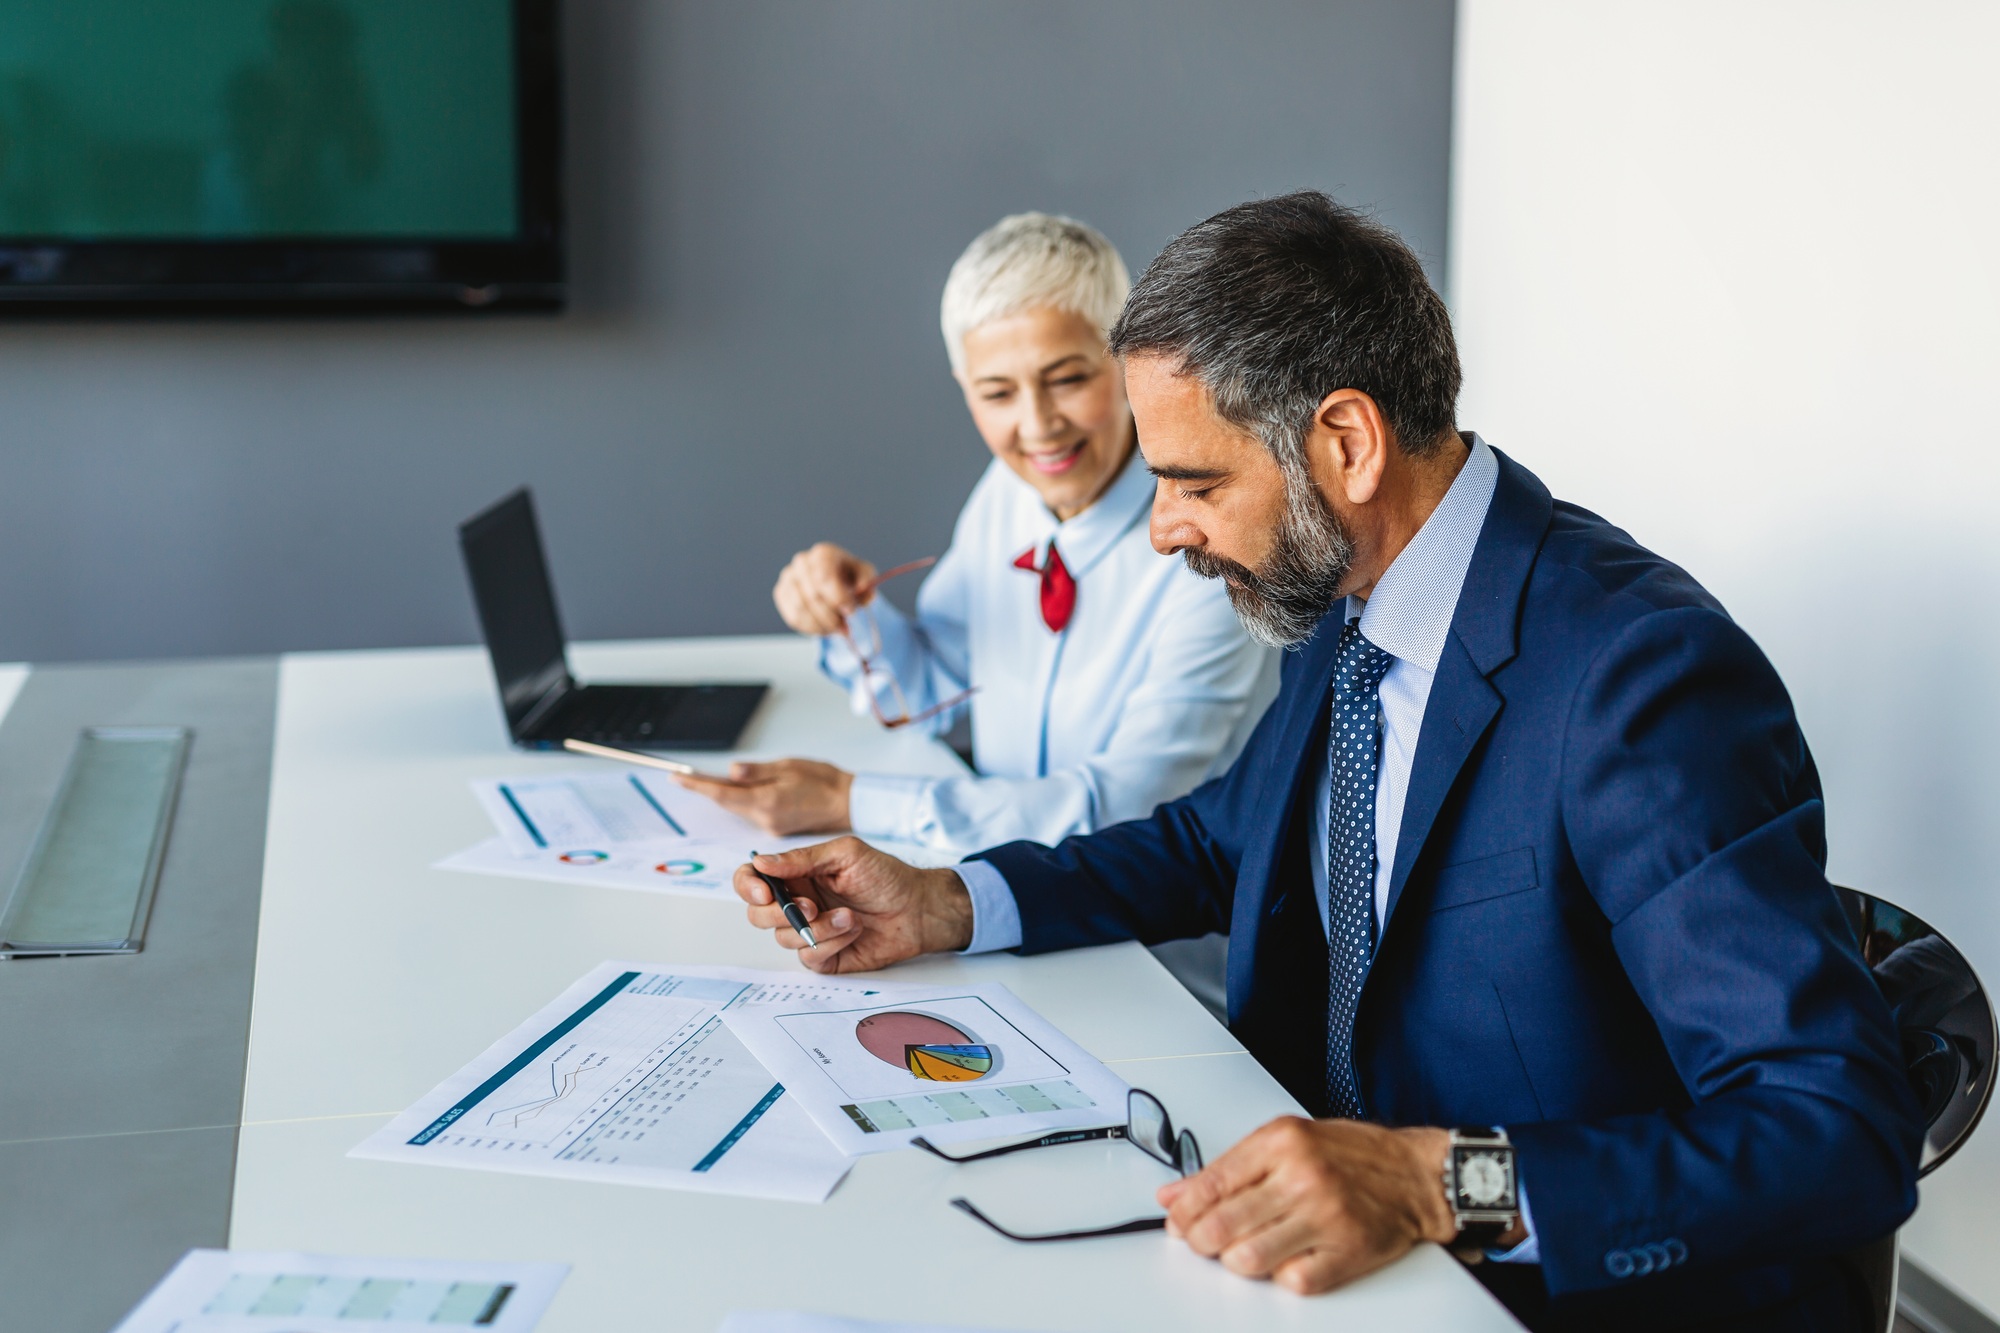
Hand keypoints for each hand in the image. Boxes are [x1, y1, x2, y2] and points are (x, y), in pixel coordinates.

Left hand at [674, 759, 852, 835]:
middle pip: (727, 802)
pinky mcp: (776, 829)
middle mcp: (765, 818)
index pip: (722, 793)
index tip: (678, 778)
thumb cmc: (824, 781)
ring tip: (710, 780)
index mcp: (767, 801)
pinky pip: (750, 812)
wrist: (848, 803)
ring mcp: (770, 827)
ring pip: (738, 808)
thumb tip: (732, 772)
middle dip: (707, 789)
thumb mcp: (789, 766)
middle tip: (687, 777)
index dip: (698, 786)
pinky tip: (740, 790)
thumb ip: (758, 772)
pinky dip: (741, 801)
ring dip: (724, 795)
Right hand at [734, 838, 972, 972]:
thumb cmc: (886, 876)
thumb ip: (802, 858)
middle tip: (811, 905)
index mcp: (796, 874)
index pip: (752, 879)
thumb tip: (762, 862)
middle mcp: (797, 902)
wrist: (919, 909)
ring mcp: (809, 931)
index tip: (765, 892)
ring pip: (783, 938)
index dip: (748, 886)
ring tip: (849, 916)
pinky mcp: (824, 955)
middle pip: (757, 914)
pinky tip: (852, 931)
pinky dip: (830, 944)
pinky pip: (808, 957)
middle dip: (780, 913)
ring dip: (817, 928)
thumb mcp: (845, 854)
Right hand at [773, 542, 877, 636]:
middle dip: (831, 616)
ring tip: (836, 629)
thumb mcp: (865, 575)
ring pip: (801, 609)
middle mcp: (802, 561)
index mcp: (823, 554)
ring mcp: (788, 577)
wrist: (833, 581)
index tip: (850, 611)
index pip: (824, 577)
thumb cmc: (850, 577)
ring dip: (821, 624)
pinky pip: (793, 617)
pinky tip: (824, 628)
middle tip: (845, 628)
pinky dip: (811, 628)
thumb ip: (867, 581)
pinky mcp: (781, 593)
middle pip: (812, 596)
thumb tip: (863, 590)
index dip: (837, 598)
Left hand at [1157, 1118, 1461, 1294]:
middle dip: (1200, 1241)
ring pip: (1248, 1259)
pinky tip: (1286, 1258)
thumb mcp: (1287, 1138)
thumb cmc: (1353, 1155)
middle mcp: (1302, 1177)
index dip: (1183, 1210)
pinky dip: (1281, 1277)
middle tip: (1203, 1241)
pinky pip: (1293, 1281)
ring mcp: (1325, 1216)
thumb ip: (1230, 1165)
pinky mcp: (1347, 1251)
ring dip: (1236, 1261)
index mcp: (1281, 1142)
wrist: (1417, 1174)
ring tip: (1243, 1250)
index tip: (1177, 1221)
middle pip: (1221, 1225)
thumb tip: (1175, 1194)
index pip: (1210, 1183)